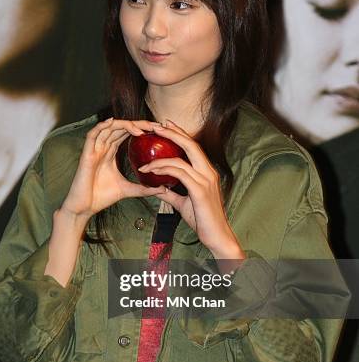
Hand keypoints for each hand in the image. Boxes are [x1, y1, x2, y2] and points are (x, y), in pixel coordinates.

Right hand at [61, 117, 166, 221]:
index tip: (158, 130)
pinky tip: (113, 121)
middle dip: (138, 124)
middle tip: (156, 126)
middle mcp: (102, 148)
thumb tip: (164, 190)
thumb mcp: (128, 190)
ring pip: (109, 128)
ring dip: (125, 125)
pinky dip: (101, 126)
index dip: (141, 128)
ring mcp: (94, 150)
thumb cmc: (102, 197)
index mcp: (110, 153)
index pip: (126, 134)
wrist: (84, 208)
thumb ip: (144, 189)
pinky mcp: (86, 154)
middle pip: (120, 128)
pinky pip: (92, 135)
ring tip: (142, 128)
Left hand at [138, 119, 244, 258]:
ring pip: (180, 160)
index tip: (166, 125)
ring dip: (159, 159)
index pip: (194, 148)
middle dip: (173, 133)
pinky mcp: (200, 190)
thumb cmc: (203, 220)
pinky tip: (150, 172)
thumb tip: (157, 188)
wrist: (217, 236)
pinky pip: (178, 173)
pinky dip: (163, 170)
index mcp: (207, 172)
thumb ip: (171, 193)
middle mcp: (209, 172)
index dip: (180, 134)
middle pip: (191, 145)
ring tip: (145, 162)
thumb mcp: (183, 203)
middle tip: (157, 126)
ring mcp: (206, 180)